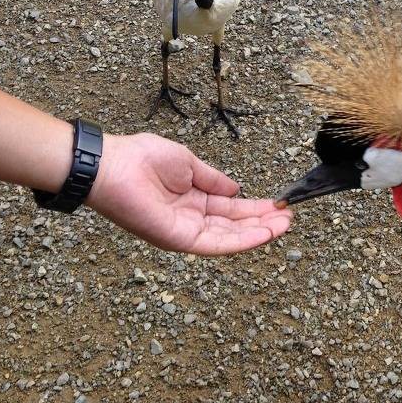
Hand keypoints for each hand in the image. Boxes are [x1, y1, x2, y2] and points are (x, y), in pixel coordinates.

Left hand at [85, 133, 291, 254]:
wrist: (113, 166)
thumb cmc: (142, 158)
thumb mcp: (188, 163)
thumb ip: (213, 180)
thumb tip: (236, 190)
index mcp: (192, 199)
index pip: (229, 208)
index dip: (254, 208)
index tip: (277, 204)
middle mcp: (191, 218)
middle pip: (234, 225)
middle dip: (262, 222)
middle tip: (288, 217)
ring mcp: (185, 231)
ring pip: (229, 237)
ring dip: (258, 232)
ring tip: (284, 225)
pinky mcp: (179, 239)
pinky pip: (215, 244)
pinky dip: (241, 240)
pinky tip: (263, 233)